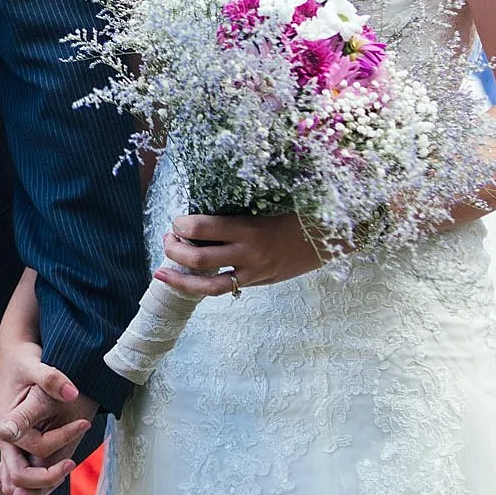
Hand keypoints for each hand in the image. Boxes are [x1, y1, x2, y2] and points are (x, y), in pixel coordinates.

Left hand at [157, 212, 324, 297]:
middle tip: (167, 238)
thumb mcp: (268, 205)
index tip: (177, 219)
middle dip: (174, 249)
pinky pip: (226, 288)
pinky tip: (190, 281)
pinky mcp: (260, 282)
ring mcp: (254, 272)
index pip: (202, 227)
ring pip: (208, 285)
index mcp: (249, 227)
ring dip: (181, 279)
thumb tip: (204, 214)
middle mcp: (249, 253)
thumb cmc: (300, 213)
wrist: (332, 237)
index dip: (182, 224)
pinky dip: (204, 285)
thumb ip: (239, 213)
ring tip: (163, 271)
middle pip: (198, 258)